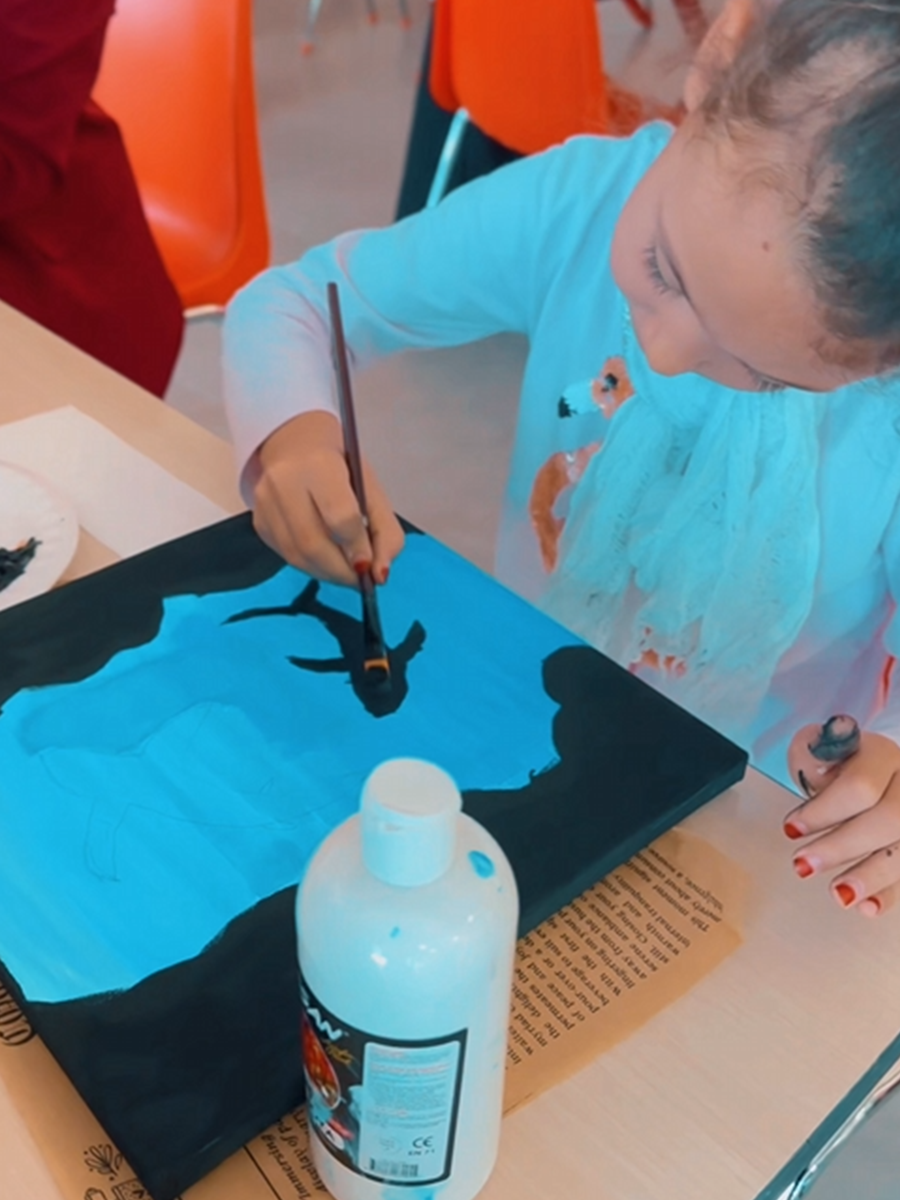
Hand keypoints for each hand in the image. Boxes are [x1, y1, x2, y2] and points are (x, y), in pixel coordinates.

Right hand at [252, 410, 404, 585]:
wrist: (293, 441)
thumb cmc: (339, 464)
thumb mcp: (371, 487)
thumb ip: (384, 530)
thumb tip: (380, 575)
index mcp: (319, 465)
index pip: (340, 517)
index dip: (357, 548)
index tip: (371, 566)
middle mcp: (284, 482)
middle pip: (313, 543)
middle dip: (342, 571)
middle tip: (361, 580)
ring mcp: (265, 503)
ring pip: (296, 556)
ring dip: (327, 574)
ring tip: (346, 573)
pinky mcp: (258, 521)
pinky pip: (286, 555)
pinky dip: (310, 566)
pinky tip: (325, 559)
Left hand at [784, 715, 899, 917]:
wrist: (874, 773)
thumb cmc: (843, 766)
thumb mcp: (822, 751)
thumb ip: (815, 756)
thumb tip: (812, 759)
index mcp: (883, 756)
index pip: (861, 786)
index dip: (824, 811)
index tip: (792, 829)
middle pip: (889, 819)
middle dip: (842, 847)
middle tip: (803, 865)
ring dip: (870, 876)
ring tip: (838, 894)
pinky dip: (888, 894)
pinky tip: (867, 907)